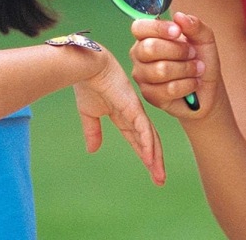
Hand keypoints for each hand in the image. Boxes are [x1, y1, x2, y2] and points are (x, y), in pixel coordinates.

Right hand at [73, 52, 165, 186]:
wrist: (86, 66)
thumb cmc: (87, 83)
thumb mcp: (88, 113)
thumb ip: (93, 131)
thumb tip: (93, 151)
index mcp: (123, 114)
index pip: (137, 139)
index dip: (144, 155)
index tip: (151, 171)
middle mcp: (133, 113)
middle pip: (148, 141)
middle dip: (154, 161)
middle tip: (160, 179)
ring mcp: (134, 109)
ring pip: (149, 137)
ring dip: (155, 158)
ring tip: (159, 176)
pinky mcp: (132, 106)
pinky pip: (142, 128)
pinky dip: (147, 144)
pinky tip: (151, 158)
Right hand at [130, 12, 221, 118]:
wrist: (208, 89)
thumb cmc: (202, 59)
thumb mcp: (204, 37)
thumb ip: (194, 24)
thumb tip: (179, 16)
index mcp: (148, 36)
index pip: (139, 27)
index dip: (158, 28)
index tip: (178, 32)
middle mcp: (139, 54)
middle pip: (149, 48)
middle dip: (178, 51)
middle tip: (192, 53)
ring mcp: (142, 75)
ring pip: (160, 70)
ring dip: (186, 69)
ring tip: (197, 69)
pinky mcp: (149, 95)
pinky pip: (168, 89)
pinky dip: (187, 85)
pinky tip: (193, 83)